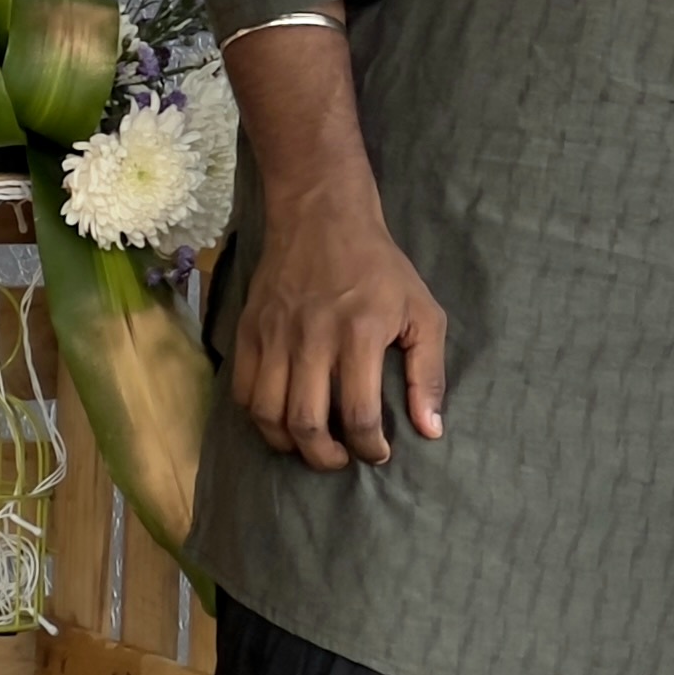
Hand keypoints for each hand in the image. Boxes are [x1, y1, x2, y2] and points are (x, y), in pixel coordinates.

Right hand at [231, 187, 447, 468]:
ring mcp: (275, 335)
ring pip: (267, 413)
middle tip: (341, 459)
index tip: (377, 453)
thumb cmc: (380, 267)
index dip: (369, 447)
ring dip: (288, 443)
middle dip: (325, 457)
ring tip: (309, 445)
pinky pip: (243, 391)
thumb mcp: (423, 311)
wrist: (321, 215)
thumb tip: (430, 430)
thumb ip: (428, 373)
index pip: (358, 413)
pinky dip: (258, 417)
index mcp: (360, 334)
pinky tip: (280, 419)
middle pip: (305, 422)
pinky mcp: (249, 330)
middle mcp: (312, 337)